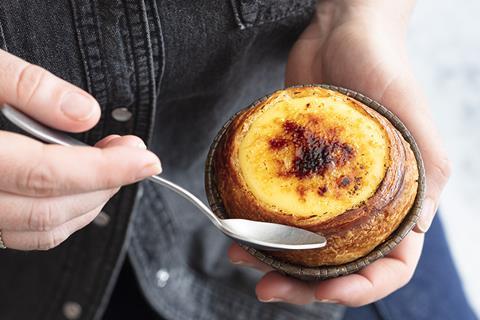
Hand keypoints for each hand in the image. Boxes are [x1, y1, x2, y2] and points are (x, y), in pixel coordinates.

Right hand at [0, 49, 160, 249]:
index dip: (107, 169)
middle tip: (134, 155)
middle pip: (50, 208)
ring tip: (112, 168)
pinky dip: (64, 216)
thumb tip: (84, 114)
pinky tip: (78, 188)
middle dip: (106, 184)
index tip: (146, 159)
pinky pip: (23, 233)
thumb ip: (25, 86)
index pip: (49, 174)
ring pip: (41, 229)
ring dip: (91, 202)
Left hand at [228, 0, 450, 305]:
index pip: (391, 264)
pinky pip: (275, 209)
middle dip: (303, 284)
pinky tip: (235, 227)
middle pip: (337, 265)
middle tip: (267, 287)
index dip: (362, 290)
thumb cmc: (385, 69)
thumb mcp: (416, 121)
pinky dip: (256, 224)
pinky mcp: (296, 173)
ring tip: (240, 255)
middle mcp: (363, 202)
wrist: (340, 34)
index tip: (325, 292)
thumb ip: (425, 176)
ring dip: (271, 259)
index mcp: (400, 200)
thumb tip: (415, 235)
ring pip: (301, 244)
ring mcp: (327, 190)